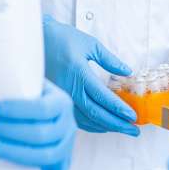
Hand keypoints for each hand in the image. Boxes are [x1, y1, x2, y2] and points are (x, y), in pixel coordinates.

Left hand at [0, 82, 75, 169]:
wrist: (44, 110)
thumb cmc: (29, 99)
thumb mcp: (29, 85)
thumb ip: (16, 84)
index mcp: (61, 102)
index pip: (43, 108)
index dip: (19, 110)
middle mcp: (68, 125)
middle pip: (43, 134)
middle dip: (13, 132)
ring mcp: (67, 146)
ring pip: (49, 155)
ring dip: (19, 154)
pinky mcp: (63, 164)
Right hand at [42, 16, 138, 135]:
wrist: (34, 40)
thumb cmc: (61, 38)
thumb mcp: (89, 44)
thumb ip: (109, 60)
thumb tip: (127, 71)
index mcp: (79, 73)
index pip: (102, 97)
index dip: (118, 109)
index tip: (132, 117)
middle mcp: (69, 89)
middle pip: (95, 113)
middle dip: (117, 124)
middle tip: (134, 131)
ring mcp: (61, 97)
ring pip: (85, 119)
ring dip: (105, 127)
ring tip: (122, 129)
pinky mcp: (56, 100)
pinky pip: (74, 118)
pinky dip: (90, 125)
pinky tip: (102, 126)